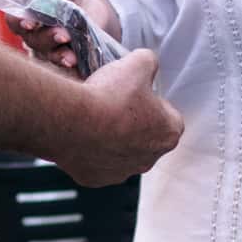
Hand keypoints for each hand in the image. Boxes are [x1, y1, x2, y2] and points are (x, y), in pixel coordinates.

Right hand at [7, 0, 121, 72]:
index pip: (15, 22)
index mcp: (22, 15)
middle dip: (47, 38)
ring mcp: (50, 48)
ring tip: (72, 52)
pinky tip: (79, 64)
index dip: (20, 23)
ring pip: (50, 55)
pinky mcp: (69, 55)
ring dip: (60, 55)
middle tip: (61, 34)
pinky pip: (68, 65)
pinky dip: (73, 65)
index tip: (30, 24)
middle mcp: (33, 35)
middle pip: (34, 41)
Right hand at [48, 49, 180, 187]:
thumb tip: (147, 63)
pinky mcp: (96, 178)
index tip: (136, 94)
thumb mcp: (138, 62)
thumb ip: (150, 62)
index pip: (169, 116)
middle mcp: (150, 158)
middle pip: (146, 137)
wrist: (72, 121)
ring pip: (121, 151)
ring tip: (96, 117)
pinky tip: (83, 132)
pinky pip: (96, 162)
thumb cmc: (109, 96)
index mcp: (169, 133)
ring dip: (113, 137)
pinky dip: (91, 149)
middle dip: (133, 122)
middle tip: (115, 103)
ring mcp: (122, 172)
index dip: (153, 102)